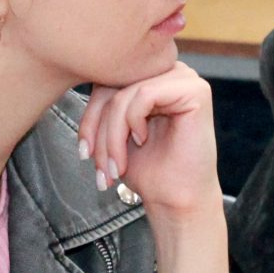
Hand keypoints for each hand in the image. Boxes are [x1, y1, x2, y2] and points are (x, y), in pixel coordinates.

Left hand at [80, 62, 219, 219]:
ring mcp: (185, 79)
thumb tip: (78, 74)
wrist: (175, 200)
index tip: (84, 153)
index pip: (107, 80)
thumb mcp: (114, 130)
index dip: (89, 117)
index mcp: (154, 77)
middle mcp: (171, 72)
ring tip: (116, 165)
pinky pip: (144, 95)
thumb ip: (104, 101)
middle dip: (98, 130)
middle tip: (99, 166)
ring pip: (125, 94)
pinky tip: (142, 140)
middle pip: (114, 85)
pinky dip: (133, 122)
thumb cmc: (150, 170)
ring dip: (112, 135)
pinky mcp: (195, 90)